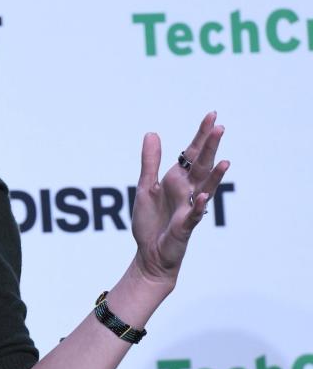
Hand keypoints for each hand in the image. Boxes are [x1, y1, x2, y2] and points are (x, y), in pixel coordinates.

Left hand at [131, 112, 229, 284]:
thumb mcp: (145, 186)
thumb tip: (152, 133)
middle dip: (209, 148)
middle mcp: (187, 191)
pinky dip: (198, 206)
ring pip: (205, 188)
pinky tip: (202, 196)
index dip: (201, 136)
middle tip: (219, 127)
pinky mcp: (185, 226)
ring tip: (224, 160)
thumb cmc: (151, 221)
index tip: (212, 115)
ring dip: (214, 175)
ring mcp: (189, 208)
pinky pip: (194, 215)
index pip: (191, 154)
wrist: (150, 253)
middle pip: (201, 166)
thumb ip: (150, 161)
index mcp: (176, 179)